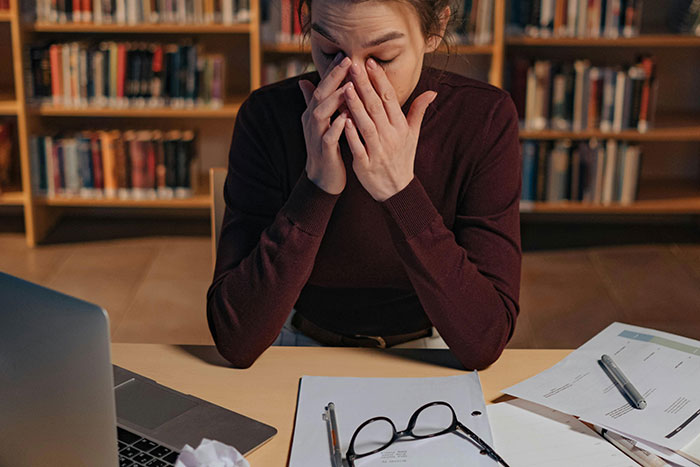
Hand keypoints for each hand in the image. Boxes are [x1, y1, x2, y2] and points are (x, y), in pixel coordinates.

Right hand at [298, 53, 352, 194]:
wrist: (322, 179)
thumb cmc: (326, 148)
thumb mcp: (320, 123)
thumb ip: (313, 102)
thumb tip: (303, 81)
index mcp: (313, 113)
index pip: (321, 87)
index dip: (332, 71)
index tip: (346, 55)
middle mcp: (311, 121)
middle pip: (320, 95)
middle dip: (333, 78)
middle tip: (348, 61)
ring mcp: (316, 136)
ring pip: (322, 114)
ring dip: (334, 99)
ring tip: (348, 86)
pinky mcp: (323, 152)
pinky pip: (328, 137)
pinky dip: (337, 127)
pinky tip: (347, 118)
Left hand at [343, 59, 436, 201]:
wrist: (396, 190)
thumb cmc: (402, 158)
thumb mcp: (413, 135)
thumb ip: (418, 111)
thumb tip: (432, 92)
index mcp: (401, 127)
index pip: (390, 98)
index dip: (380, 80)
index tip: (370, 62)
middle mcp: (391, 137)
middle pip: (377, 108)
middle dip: (365, 86)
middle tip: (354, 66)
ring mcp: (378, 151)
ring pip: (366, 125)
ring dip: (356, 106)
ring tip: (345, 88)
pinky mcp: (366, 165)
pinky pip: (358, 147)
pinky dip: (351, 134)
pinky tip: (342, 120)